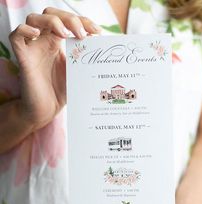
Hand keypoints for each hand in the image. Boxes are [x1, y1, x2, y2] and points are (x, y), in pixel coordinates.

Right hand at [9, 8, 100, 130]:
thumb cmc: (61, 91)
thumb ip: (85, 57)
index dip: (83, 21)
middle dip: (69, 18)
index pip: (68, 20)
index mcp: (57, 42)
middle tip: (83, 34)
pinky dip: (24, 31)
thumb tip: (103, 46)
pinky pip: (16, 36)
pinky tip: (37, 35)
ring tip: (66, 34)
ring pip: (33, 19)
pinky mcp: (23, 58)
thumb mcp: (77, 71)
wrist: (47, 110)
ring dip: (52, 21)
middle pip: (51, 13)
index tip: (97, 32)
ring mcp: (33, 48)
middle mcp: (44, 41)